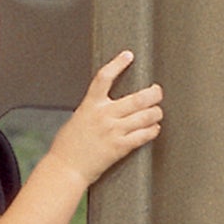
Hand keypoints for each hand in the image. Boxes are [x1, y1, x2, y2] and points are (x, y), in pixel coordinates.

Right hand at [45, 52, 161, 190]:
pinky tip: (154, 128)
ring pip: (145, 116)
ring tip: (157, 112)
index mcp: (90, 105)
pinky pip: (143, 135)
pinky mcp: (120, 147)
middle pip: (137, 98)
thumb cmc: (67, 146)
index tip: (128, 55)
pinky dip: (152, 130)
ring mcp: (113, 131)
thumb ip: (93, 109)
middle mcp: (104, 115)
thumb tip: (107, 104)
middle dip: (153, 93)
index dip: (118, 64)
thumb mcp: (78, 118)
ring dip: (156, 113)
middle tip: (157, 92)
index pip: (105, 77)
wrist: (65, 168)